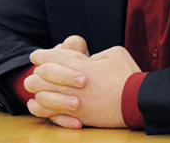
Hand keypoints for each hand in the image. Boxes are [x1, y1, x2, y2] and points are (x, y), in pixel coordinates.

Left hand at [25, 45, 140, 128]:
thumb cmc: (128, 76)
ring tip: (33, 88)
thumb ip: (97, 54)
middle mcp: (71, 83)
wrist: (137, 102)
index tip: (36, 56)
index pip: (52, 57)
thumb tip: (89, 59)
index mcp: (80, 65)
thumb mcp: (114, 53)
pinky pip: (50, 113)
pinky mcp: (76, 116)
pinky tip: (36, 105)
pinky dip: (40, 108)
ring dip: (36, 90)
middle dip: (36, 73)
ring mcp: (72, 100)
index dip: (41, 56)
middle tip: (35, 72)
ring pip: (42, 95)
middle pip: (42, 76)